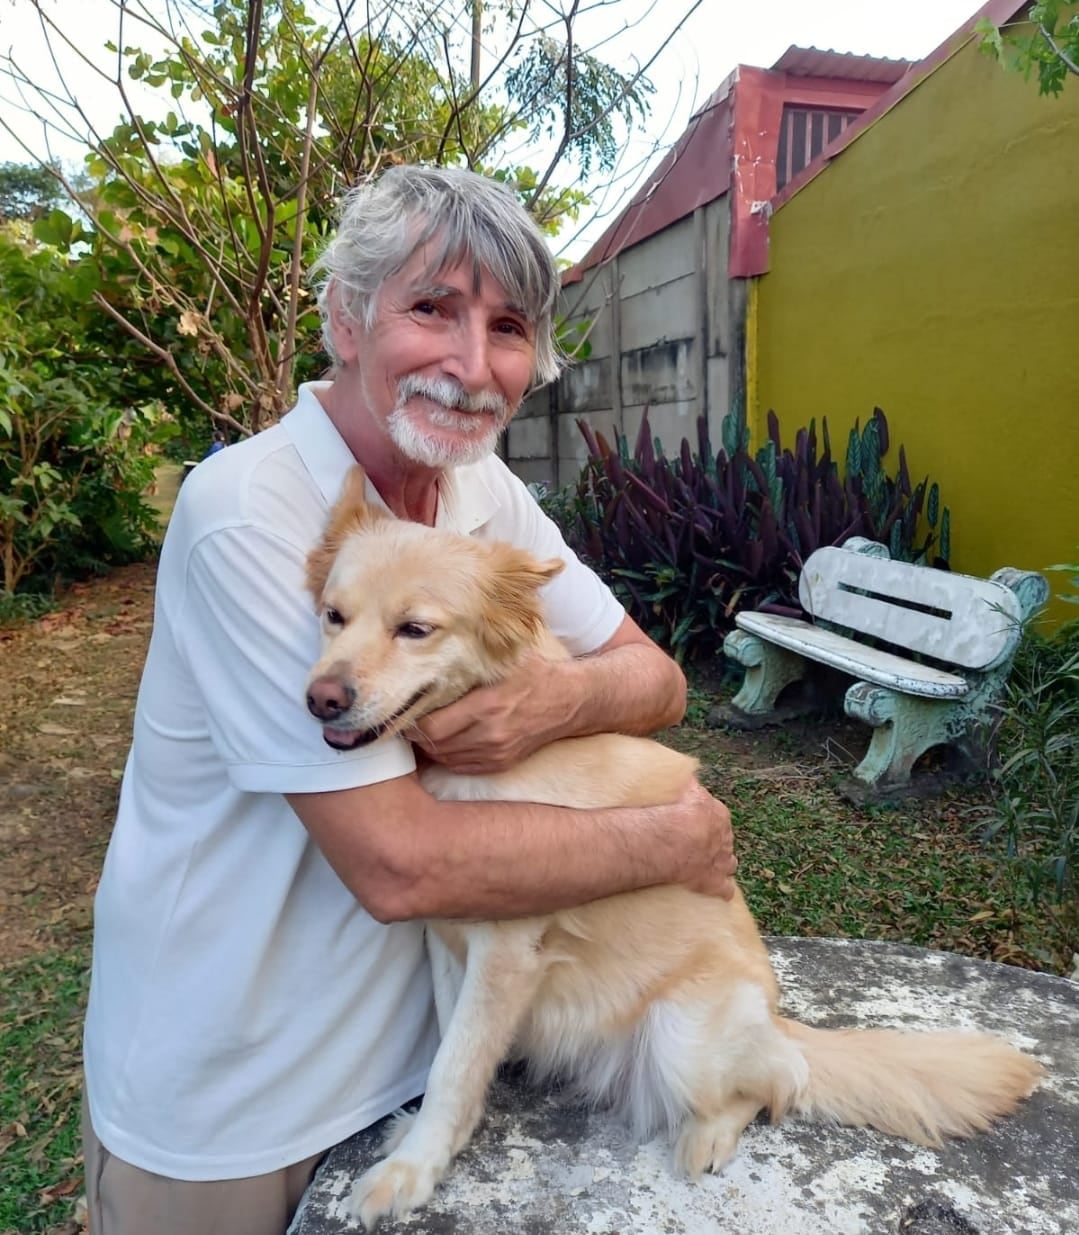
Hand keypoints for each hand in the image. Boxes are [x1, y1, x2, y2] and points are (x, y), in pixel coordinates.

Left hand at [412, 656, 570, 774]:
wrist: (567, 701)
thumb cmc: (533, 675)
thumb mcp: (502, 660)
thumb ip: (470, 662)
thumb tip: (430, 658)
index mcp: (487, 705)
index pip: (433, 727)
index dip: (414, 723)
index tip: (407, 712)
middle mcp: (491, 734)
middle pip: (436, 746)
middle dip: (419, 736)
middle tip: (410, 722)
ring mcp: (497, 752)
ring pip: (446, 759)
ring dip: (432, 747)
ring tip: (426, 731)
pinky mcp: (502, 763)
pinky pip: (462, 767)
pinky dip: (449, 757)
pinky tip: (446, 742)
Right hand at [674, 781, 737, 899]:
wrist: (672, 838)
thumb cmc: (674, 810)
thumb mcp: (683, 787)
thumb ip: (689, 783)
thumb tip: (689, 774)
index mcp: (718, 814)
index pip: (718, 817)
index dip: (708, 822)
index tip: (697, 824)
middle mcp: (725, 838)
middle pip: (725, 840)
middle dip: (716, 843)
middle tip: (697, 845)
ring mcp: (722, 862)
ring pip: (730, 864)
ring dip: (722, 865)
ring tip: (707, 867)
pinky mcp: (715, 883)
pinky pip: (725, 890)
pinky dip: (722, 891)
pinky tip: (716, 892)